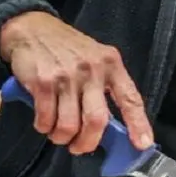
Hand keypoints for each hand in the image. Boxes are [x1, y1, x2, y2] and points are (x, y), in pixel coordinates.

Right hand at [0, 11, 152, 154]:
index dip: (138, 124)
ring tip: (59, 133)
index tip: (143, 144)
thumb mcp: (96, 59)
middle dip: (88, 142)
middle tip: (80, 147)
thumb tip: (113, 127)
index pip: (130, 98)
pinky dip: (44, 127)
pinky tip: (44, 121)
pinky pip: (46, 120)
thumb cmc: (69, 49)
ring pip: (69, 126)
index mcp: (111, 65)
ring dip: (62, 137)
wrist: (32, 29)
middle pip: (97, 120)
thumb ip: (106, 87)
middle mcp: (92, 70)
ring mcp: (67, 76)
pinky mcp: (43, 82)